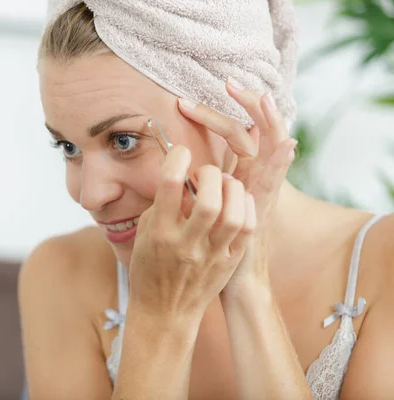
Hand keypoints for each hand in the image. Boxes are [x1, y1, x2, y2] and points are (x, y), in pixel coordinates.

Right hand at [128, 145, 255, 318]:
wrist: (164, 312)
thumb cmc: (149, 268)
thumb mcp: (145, 234)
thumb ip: (163, 205)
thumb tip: (183, 175)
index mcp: (159, 233)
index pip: (170, 185)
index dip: (177, 158)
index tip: (180, 151)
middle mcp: (186, 244)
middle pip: (208, 200)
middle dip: (210, 174)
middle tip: (206, 172)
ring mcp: (211, 256)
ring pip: (234, 215)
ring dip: (232, 189)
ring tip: (225, 184)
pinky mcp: (228, 263)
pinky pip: (247, 229)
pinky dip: (246, 207)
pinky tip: (237, 201)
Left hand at [178, 78, 296, 290]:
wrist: (223, 285)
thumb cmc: (203, 247)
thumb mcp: (198, 210)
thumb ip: (190, 187)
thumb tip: (171, 165)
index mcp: (239, 177)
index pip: (238, 134)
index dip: (224, 114)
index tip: (202, 98)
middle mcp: (254, 180)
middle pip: (257, 132)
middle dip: (249, 106)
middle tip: (231, 82)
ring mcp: (260, 194)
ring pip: (269, 150)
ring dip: (266, 122)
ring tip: (262, 97)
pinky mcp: (260, 213)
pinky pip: (273, 184)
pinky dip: (280, 161)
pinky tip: (285, 143)